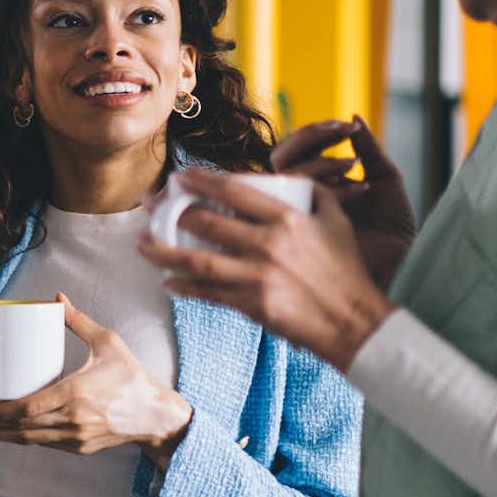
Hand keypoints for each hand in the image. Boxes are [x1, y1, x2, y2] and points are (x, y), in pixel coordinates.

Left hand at [0, 295, 192, 466]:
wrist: (156, 415)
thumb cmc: (132, 376)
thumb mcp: (107, 342)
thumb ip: (78, 321)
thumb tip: (56, 297)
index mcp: (76, 394)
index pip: (28, 408)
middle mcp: (73, 421)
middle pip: (21, 428)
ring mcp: (76, 438)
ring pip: (29, 440)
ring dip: (0, 436)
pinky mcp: (79, 448)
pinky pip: (44, 444)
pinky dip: (22, 439)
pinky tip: (6, 432)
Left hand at [136, 172, 398, 370]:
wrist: (354, 321)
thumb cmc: (346, 268)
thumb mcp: (335, 219)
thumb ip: (310, 191)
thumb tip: (280, 176)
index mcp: (287, 218)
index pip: (232, 191)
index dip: (200, 181)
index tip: (179, 176)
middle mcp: (269, 244)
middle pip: (206, 222)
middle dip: (170, 211)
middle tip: (150, 206)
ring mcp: (257, 276)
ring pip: (197, 259)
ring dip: (164, 251)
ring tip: (142, 244)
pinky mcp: (252, 304)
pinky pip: (208, 292)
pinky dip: (184, 286)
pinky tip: (167, 280)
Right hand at [271, 115, 418, 288]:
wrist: (401, 260)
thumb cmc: (393, 224)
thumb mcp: (385, 178)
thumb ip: (369, 149)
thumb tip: (353, 116)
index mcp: (318, 181)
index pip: (300, 148)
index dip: (318, 132)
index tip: (347, 127)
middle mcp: (301, 195)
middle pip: (281, 156)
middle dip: (309, 138)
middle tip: (341, 132)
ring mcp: (299, 213)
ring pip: (287, 175)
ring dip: (321, 162)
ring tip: (354, 163)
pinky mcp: (301, 232)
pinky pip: (301, 200)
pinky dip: (333, 188)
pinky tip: (361, 190)